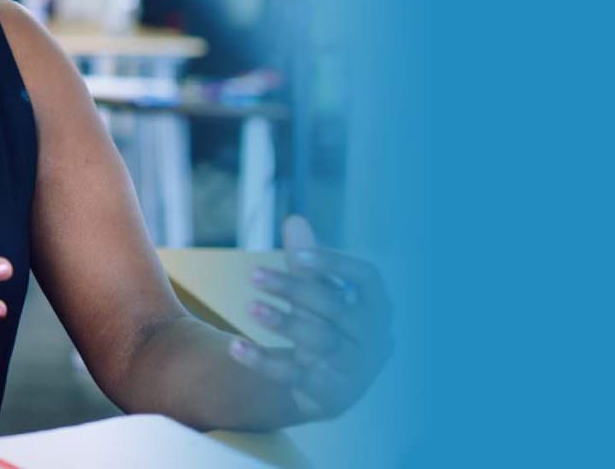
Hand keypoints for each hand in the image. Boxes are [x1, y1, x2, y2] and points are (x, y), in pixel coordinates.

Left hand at [229, 215, 393, 420]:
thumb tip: (294, 219)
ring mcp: (356, 369)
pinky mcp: (330, 395)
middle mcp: (375, 337)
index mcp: (378, 306)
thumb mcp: (319, 295)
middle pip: (335, 308)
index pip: (367, 277)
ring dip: (284, 322)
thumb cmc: (330, 327)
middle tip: (254, 274)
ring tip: (251, 307)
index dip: (335, 263)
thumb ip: (307, 263)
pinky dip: (264, 361)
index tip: (297, 254)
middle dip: (295, 289)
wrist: (333, 388)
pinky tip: (236, 347)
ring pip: (320, 341)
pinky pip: (295, 376)